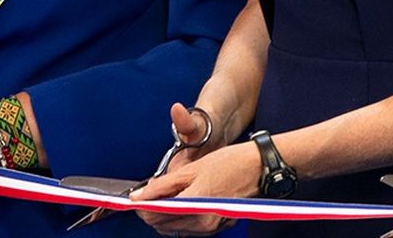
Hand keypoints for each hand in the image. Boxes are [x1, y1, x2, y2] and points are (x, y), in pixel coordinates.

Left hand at [134, 108, 254, 235]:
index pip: (156, 214)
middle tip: (150, 193)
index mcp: (195, 205)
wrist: (257, 168)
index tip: (136, 197)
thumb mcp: (192, 168)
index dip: (142, 206)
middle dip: (152, 210)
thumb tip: (139, 195)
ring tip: (166, 195)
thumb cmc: (229, 163)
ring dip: (164, 214)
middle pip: (162, 225)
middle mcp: (202, 222)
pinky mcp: (215, 228)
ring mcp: (210, 228)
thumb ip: (163, 184)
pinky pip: (187, 228)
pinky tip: (181, 201)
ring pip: (173, 229)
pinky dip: (178, 217)